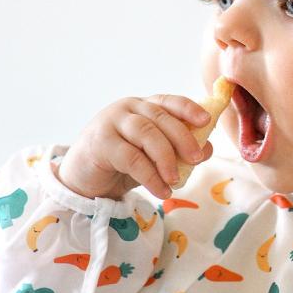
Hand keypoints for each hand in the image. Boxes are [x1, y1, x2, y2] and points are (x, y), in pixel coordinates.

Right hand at [57, 94, 214, 200]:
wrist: (84, 181)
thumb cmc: (120, 165)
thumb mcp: (153, 156)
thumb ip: (177, 150)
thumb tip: (208, 148)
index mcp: (142, 106)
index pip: (168, 101)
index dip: (188, 109)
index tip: (206, 121)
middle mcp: (127, 109)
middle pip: (160, 117)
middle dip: (182, 137)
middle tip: (197, 158)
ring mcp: (111, 123)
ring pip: (146, 133)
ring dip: (166, 158)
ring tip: (176, 180)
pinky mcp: (100, 143)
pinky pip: (132, 158)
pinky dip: (150, 176)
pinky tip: (161, 191)